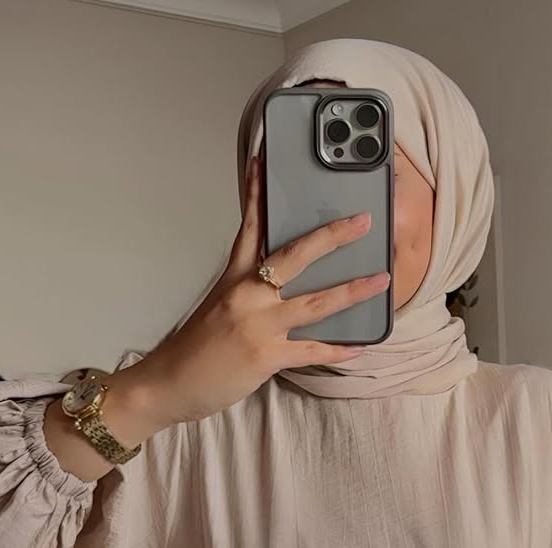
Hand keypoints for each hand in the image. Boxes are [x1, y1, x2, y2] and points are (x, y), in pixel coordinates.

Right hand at [116, 155, 388, 429]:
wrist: (169, 383)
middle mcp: (247, 295)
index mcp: (233, 279)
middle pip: (295, 255)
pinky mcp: (266, 356)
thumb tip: (278, 288)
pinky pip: (312, 350)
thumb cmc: (193, 350)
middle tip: (361, 222)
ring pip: (316, 302)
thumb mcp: (217, 308)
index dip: (257, 192)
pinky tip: (360, 344)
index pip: (249, 227)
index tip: (264, 160)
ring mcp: (258, 325)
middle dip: (332, 237)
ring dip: (353, 291)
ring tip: (381, 280)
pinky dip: (339, 349)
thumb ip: (247, 293)